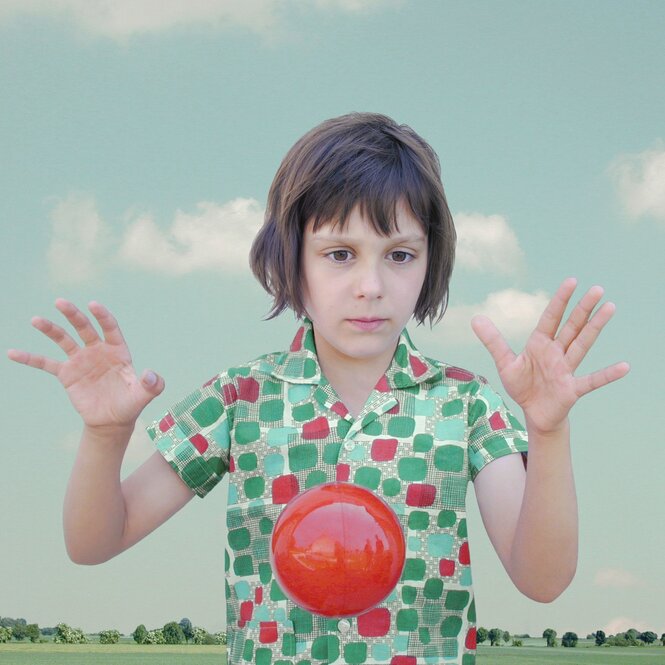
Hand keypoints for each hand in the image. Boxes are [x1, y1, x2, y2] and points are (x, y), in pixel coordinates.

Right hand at [7, 299, 163, 430]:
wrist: (112, 420)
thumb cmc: (130, 404)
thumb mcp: (143, 396)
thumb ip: (152, 384)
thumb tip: (151, 375)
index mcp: (118, 351)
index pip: (110, 328)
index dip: (103, 316)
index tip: (93, 305)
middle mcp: (98, 351)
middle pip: (85, 328)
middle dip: (73, 315)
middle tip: (60, 302)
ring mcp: (81, 361)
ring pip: (64, 340)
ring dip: (50, 329)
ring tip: (36, 320)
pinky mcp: (67, 374)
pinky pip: (46, 364)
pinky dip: (30, 358)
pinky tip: (13, 352)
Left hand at [471, 278, 629, 435]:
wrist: (534, 414)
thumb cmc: (522, 386)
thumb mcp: (505, 363)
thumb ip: (493, 341)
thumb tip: (475, 318)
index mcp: (540, 344)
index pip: (551, 318)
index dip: (560, 300)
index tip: (572, 281)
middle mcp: (556, 353)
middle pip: (572, 326)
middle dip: (583, 308)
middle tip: (597, 289)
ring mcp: (566, 369)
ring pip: (583, 344)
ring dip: (596, 327)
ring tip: (610, 307)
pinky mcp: (572, 389)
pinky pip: (592, 380)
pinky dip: (607, 374)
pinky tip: (624, 367)